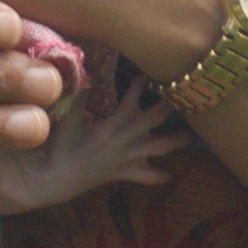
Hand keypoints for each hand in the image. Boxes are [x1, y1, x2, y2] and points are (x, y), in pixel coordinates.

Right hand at [0, 78, 190, 214]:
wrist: (58, 179)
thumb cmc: (62, 145)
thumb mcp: (67, 117)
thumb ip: (77, 94)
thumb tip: (83, 68)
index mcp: (110, 126)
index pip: (131, 102)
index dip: (141, 86)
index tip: (148, 72)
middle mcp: (123, 142)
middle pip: (153, 122)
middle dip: (168, 107)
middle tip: (183, 93)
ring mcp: (126, 160)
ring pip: (157, 150)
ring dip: (174, 142)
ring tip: (188, 135)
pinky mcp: (124, 174)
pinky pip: (145, 178)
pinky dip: (157, 176)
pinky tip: (168, 174)